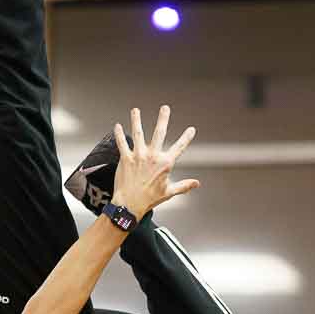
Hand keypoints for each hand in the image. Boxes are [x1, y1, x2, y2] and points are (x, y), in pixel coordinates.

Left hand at [111, 105, 197, 219]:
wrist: (129, 205)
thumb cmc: (149, 199)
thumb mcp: (169, 192)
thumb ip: (184, 186)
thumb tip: (196, 184)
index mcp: (165, 164)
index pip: (179, 147)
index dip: (186, 138)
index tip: (191, 129)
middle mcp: (152, 157)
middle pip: (159, 133)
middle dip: (163, 119)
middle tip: (165, 108)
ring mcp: (138, 156)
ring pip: (138, 133)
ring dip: (136, 120)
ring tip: (135, 110)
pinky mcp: (125, 159)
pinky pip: (122, 143)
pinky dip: (119, 134)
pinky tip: (117, 126)